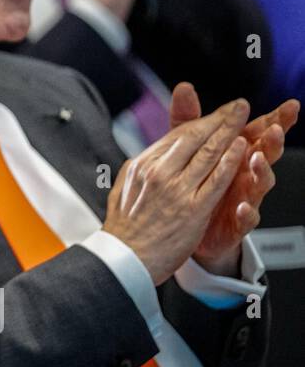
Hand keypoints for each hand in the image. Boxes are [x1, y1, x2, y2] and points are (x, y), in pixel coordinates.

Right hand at [103, 98, 250, 285]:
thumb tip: (149, 157)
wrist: (124, 260)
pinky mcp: (192, 208)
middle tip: (236, 106)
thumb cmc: (123, 230)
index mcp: (142, 166)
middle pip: (194, 137)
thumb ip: (140, 171)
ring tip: (243, 116)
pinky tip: (240, 147)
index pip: (176, 136)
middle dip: (218, 118)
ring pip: (207, 153)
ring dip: (228, 131)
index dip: (200, 121)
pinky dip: (229, 160)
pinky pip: (216, 179)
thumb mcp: (123, 189)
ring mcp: (176, 189)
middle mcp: (158, 172)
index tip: (216, 113)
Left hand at [168, 82, 299, 274]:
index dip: (275, 119)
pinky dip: (246, 212)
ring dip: (261, 170)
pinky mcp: (236, 222)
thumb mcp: (189, 147)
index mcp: (237, 153)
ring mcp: (244, 197)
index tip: (290, 106)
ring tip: (257, 159)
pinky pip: (246, 218)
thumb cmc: (196, 181)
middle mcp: (245, 173)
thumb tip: (184, 87)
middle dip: (273, 141)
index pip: (258, 131)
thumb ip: (189, 119)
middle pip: (265, 153)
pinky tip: (243, 206)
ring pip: (260, 183)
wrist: (186, 225)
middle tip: (274, 130)